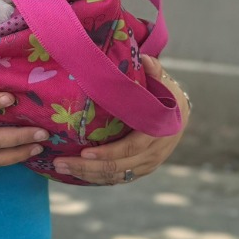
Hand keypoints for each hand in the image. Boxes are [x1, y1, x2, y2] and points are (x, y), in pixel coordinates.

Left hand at [51, 56, 187, 184]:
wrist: (178, 115)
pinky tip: (75, 173)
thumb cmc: (164, 95)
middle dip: (87, 167)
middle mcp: (154, 153)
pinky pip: (117, 179)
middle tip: (60, 163)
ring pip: (115, 176)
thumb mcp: (161, 82)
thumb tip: (145, 59)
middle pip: (118, 167)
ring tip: (61, 168)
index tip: (84, 153)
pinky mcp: (140, 170)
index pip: (131, 147)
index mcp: (158, 131)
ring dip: (87, 175)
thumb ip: (153, 71)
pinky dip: (96, 178)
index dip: (108, 153)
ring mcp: (147, 165)